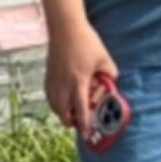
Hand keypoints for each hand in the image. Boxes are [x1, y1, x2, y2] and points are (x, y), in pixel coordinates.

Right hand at [47, 25, 131, 153]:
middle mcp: (64, 84)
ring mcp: (54, 80)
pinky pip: (49, 96)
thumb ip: (110, 72)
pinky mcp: (48, 75)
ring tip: (70, 113)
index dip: (84, 124)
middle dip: (70, 122)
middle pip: (63, 113)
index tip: (86, 134)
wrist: (65, 28)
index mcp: (79, 81)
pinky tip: (61, 100)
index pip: (80, 110)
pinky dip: (54, 103)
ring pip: (54, 106)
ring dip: (62, 113)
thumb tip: (113, 82)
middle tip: (78, 123)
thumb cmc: (86, 42)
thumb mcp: (104, 58)